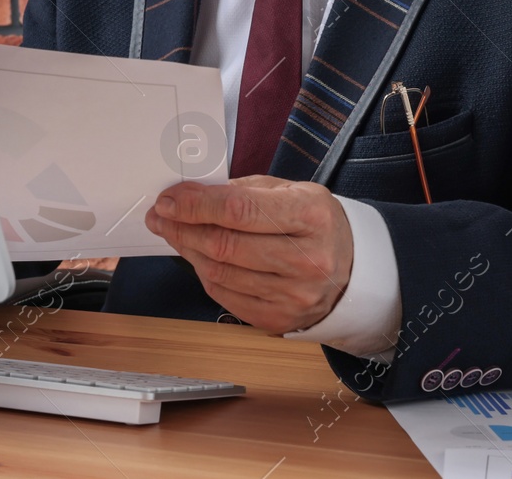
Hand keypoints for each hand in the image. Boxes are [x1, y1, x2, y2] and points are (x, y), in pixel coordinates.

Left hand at [144, 176, 353, 333]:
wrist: (352, 269)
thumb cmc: (315, 223)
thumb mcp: (290, 191)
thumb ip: (241, 191)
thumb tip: (189, 196)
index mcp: (310, 215)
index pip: (238, 210)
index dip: (195, 205)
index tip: (168, 199)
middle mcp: (305, 259)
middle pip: (224, 245)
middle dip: (182, 228)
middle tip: (160, 216)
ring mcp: (293, 295)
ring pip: (219, 272)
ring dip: (188, 250)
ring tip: (176, 233)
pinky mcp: (278, 319)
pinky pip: (224, 295)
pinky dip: (204, 274)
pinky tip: (199, 257)